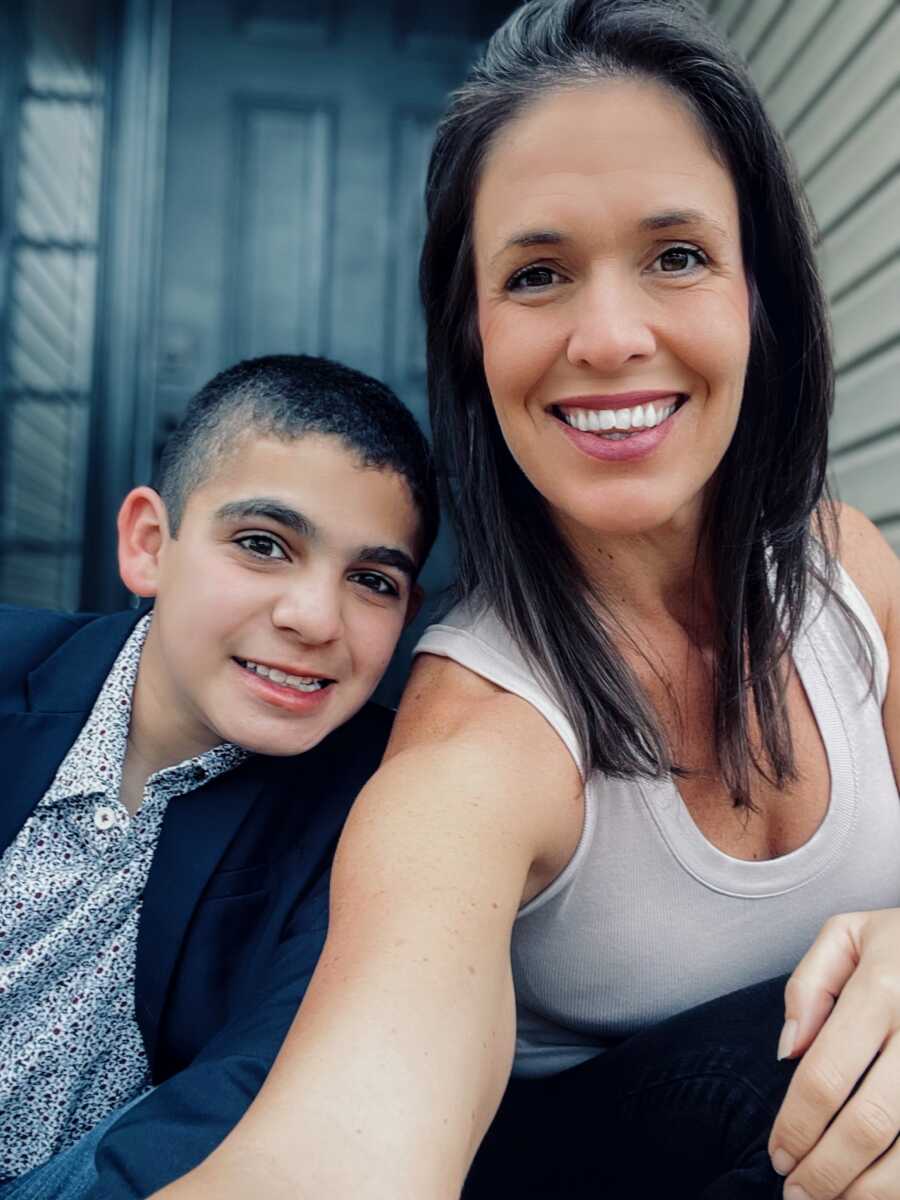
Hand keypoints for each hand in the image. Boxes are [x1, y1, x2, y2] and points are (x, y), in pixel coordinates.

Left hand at [768, 909, 899, 1197]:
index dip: (796, 1126)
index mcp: (881, 989)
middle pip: (868, 1123)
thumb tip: (787, 1051)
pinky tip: (881, 1194)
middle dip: (826, 1170)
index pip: (825, 1075)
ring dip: (869, 1191)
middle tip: (798, 1195)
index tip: (778, 1156)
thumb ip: (809, 985)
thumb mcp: (850, 934)